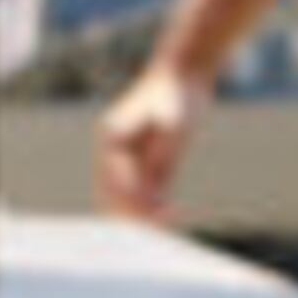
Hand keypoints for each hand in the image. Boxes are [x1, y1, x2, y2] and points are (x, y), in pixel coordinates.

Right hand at [93, 65, 209, 219]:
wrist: (187, 72)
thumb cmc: (179, 91)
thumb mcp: (175, 122)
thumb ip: (163, 155)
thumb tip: (154, 191)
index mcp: (111, 137)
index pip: (114, 179)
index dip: (132, 199)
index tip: (153, 212)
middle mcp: (115, 150)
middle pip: (113, 193)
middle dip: (133, 212)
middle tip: (159, 224)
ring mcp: (130, 157)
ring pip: (128, 197)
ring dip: (144, 213)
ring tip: (170, 219)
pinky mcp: (149, 161)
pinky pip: (147, 192)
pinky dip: (156, 206)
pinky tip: (173, 212)